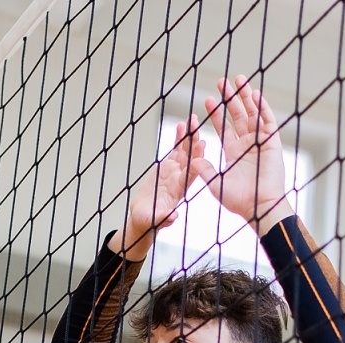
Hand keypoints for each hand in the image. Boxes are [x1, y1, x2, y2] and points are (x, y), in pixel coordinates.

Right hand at [110, 120, 214, 260]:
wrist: (143, 218)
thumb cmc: (148, 221)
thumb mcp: (153, 221)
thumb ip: (164, 219)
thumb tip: (173, 217)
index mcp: (179, 190)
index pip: (190, 172)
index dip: (196, 159)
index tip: (201, 146)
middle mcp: (180, 178)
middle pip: (190, 157)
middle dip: (194, 141)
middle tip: (197, 124)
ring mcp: (174, 171)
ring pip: (184, 151)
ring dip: (188, 136)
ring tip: (191, 120)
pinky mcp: (167, 167)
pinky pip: (174, 150)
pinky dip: (178, 139)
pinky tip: (181, 126)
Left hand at [202, 75, 288, 234]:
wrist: (260, 207)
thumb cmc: (239, 201)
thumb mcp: (216, 185)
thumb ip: (204, 171)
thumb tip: (190, 160)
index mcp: (233, 153)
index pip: (223, 127)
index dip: (216, 113)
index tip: (207, 99)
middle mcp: (246, 145)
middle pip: (237, 116)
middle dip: (229, 98)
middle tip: (221, 81)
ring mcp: (260, 142)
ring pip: (252, 114)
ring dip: (245, 96)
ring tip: (238, 79)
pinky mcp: (272, 143)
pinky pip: (268, 121)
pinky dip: (262, 108)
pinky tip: (256, 94)